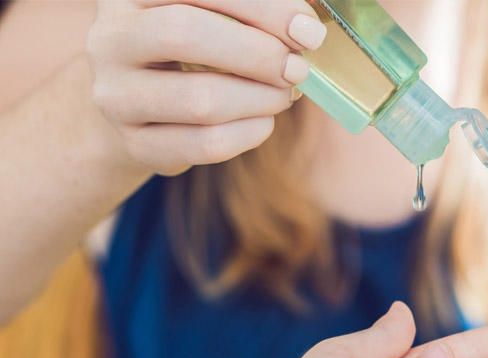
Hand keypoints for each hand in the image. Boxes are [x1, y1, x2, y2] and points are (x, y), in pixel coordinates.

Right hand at [86, 0, 326, 174]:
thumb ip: (255, 10)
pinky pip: (205, 144)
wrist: (143, 103)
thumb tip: (306, 25)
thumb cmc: (195, 47)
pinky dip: (249, 133)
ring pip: (198, 99)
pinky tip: (264, 122)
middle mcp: (111, 37)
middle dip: (258, 53)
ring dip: (260, 99)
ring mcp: (116, 95)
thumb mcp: (216, 15)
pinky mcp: (135, 144)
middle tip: (298, 68)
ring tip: (284, 95)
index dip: (263, 7)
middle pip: (186, 34)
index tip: (308, 31)